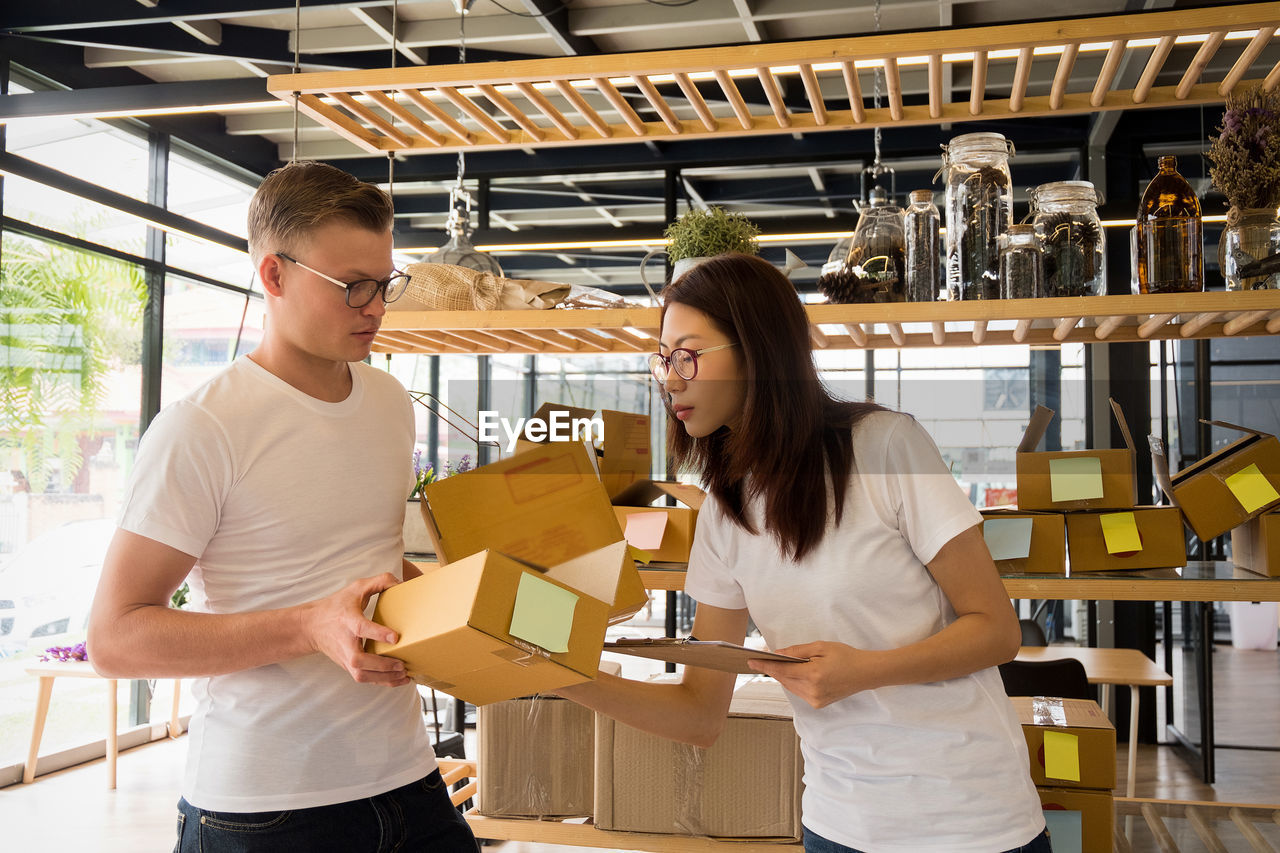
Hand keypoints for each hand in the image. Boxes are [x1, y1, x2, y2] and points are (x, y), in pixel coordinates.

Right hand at [301, 573, 408, 686]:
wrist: (311, 626)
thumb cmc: (337, 606)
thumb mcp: (357, 587)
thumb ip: (380, 581)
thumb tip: (401, 583)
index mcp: (348, 621)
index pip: (361, 628)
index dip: (378, 633)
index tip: (395, 637)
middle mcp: (346, 643)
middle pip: (359, 660)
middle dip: (382, 665)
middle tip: (402, 664)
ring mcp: (345, 658)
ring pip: (362, 675)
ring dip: (384, 678)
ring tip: (404, 675)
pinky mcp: (348, 666)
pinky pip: (364, 679)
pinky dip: (382, 682)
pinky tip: (399, 680)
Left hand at [747, 641, 875, 708]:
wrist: (865, 673)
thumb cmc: (845, 656)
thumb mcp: (820, 647)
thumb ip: (797, 651)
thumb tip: (778, 654)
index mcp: (813, 675)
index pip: (782, 670)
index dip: (765, 666)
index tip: (751, 662)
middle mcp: (812, 691)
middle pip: (784, 680)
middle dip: (773, 669)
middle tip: (761, 660)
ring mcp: (815, 700)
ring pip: (790, 687)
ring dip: (783, 676)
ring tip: (777, 664)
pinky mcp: (818, 704)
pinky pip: (799, 692)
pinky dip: (794, 682)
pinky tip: (794, 673)